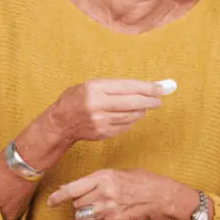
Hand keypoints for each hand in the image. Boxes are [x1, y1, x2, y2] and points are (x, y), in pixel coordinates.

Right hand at [46, 79, 174, 143]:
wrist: (60, 122)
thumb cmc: (77, 99)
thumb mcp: (91, 85)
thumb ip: (115, 86)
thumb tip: (143, 87)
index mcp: (95, 89)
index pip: (128, 87)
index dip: (146, 87)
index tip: (160, 87)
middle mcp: (97, 106)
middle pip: (132, 103)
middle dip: (149, 101)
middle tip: (159, 100)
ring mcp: (100, 121)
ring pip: (130, 116)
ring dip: (141, 111)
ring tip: (145, 106)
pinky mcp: (102, 133)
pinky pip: (124, 126)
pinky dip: (131, 120)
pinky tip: (131, 116)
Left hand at [47, 168, 175, 219]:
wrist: (158, 195)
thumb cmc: (137, 180)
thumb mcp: (114, 174)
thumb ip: (90, 181)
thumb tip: (66, 188)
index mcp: (103, 178)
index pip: (74, 189)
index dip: (59, 197)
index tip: (50, 202)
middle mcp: (105, 194)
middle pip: (77, 204)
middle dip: (79, 202)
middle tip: (90, 199)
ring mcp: (109, 209)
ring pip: (83, 217)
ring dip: (85, 214)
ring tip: (96, 208)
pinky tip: (102, 217)